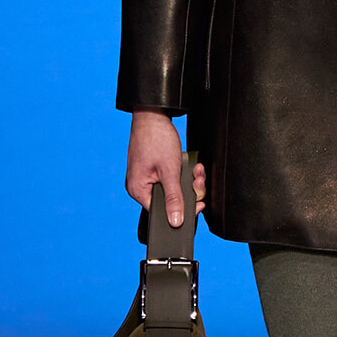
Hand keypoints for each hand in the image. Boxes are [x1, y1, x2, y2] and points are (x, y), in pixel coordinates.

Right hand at [126, 111, 205, 226]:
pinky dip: (184, 174)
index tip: (198, 203)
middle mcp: (140, 186)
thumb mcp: (169, 172)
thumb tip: (175, 222)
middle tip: (198, 181)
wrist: (153, 114)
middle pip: (170, 201)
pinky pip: (172, 179)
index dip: (181, 209)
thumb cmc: (156, 139)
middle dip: (189, 191)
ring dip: (189, 181)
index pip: (161, 212)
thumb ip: (174, 198)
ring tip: (197, 171)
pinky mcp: (154, 170)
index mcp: (138, 190)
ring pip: (174, 189)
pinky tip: (192, 167)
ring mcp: (147, 177)